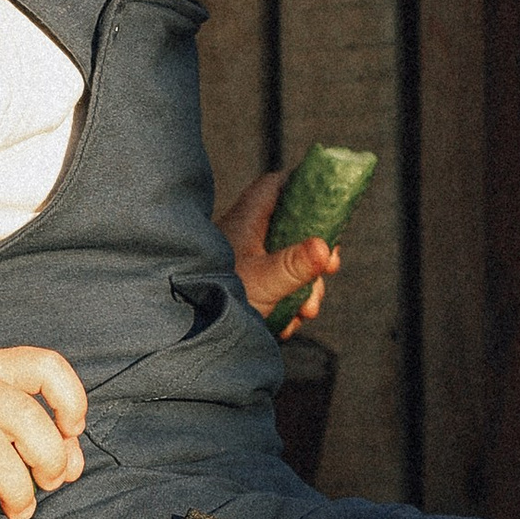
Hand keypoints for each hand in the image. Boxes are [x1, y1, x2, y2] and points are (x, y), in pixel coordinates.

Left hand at [222, 167, 340, 326]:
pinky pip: (280, 288)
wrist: (189, 332)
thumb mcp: (264, 280)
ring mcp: (249, 262)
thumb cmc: (219, 297)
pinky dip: (290, 305)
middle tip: (330, 268)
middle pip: (293, 228)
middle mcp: (249, 237)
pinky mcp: (250, 287)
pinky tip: (289, 324)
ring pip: (291, 263)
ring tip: (306, 311)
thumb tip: (325, 248)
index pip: (275, 186)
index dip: (302, 188)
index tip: (326, 205)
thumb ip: (295, 264)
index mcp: (248, 221)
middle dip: (316, 253)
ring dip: (306, 288)